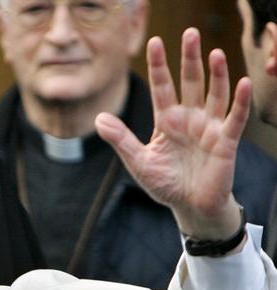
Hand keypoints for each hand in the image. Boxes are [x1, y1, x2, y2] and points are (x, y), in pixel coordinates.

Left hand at [95, 28, 250, 239]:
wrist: (190, 207)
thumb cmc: (165, 184)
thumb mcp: (139, 162)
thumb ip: (121, 140)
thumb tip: (99, 118)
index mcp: (167, 121)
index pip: (162, 87)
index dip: (159, 65)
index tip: (154, 42)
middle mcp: (189, 118)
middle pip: (190, 82)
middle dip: (190, 59)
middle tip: (190, 32)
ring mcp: (208, 127)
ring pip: (214, 94)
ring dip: (217, 74)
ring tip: (215, 52)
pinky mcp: (225, 141)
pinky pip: (234, 118)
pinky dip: (239, 101)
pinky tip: (241, 82)